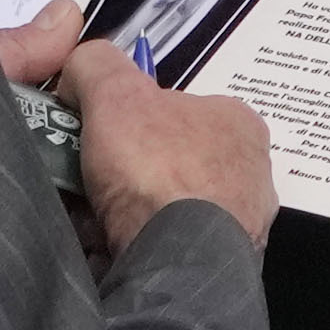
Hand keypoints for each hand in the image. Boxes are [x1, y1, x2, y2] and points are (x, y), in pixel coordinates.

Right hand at [0, 2, 281, 252]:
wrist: (178, 262)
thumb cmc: (159, 171)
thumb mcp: (118, 94)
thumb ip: (97, 66)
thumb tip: (80, 67)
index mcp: (237, 122)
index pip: (174, 107)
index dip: (126, 117)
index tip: (94, 135)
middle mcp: (248, 170)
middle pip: (164, 159)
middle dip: (120, 170)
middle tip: (84, 180)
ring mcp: (240, 221)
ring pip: (162, 206)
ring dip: (121, 211)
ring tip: (88, 217)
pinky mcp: (218, 263)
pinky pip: (164, 245)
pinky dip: (131, 244)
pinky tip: (105, 247)